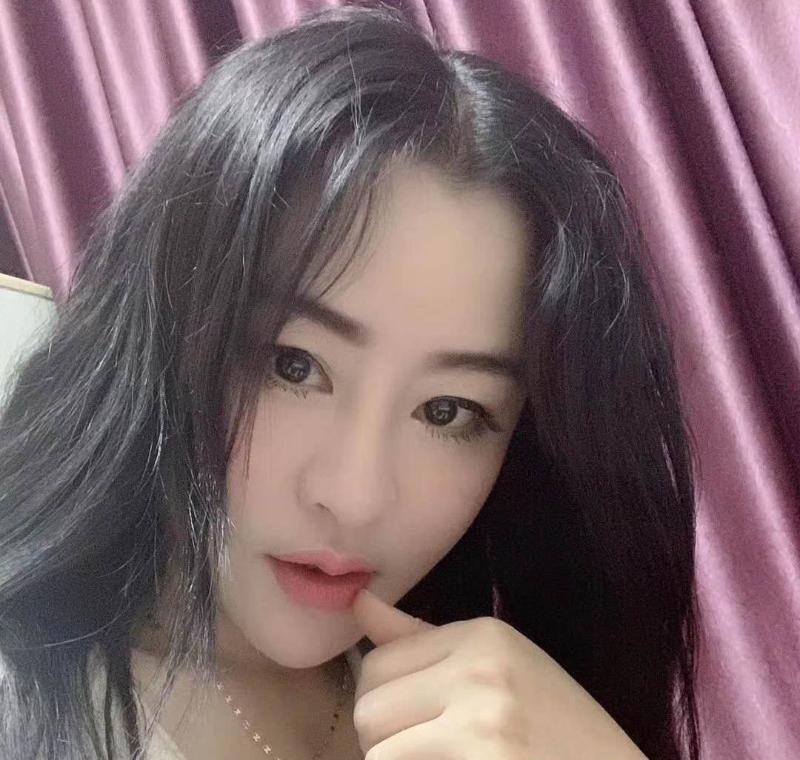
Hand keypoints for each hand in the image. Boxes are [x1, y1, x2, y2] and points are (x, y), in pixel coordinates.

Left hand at [350, 588, 648, 759]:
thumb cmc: (555, 727)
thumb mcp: (496, 667)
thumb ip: (419, 638)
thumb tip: (358, 599)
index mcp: (482, 635)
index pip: (377, 664)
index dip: (384, 702)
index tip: (414, 721)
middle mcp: (480, 669)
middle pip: (369, 710)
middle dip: (385, 740)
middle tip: (427, 750)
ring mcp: (482, 721)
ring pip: (379, 753)